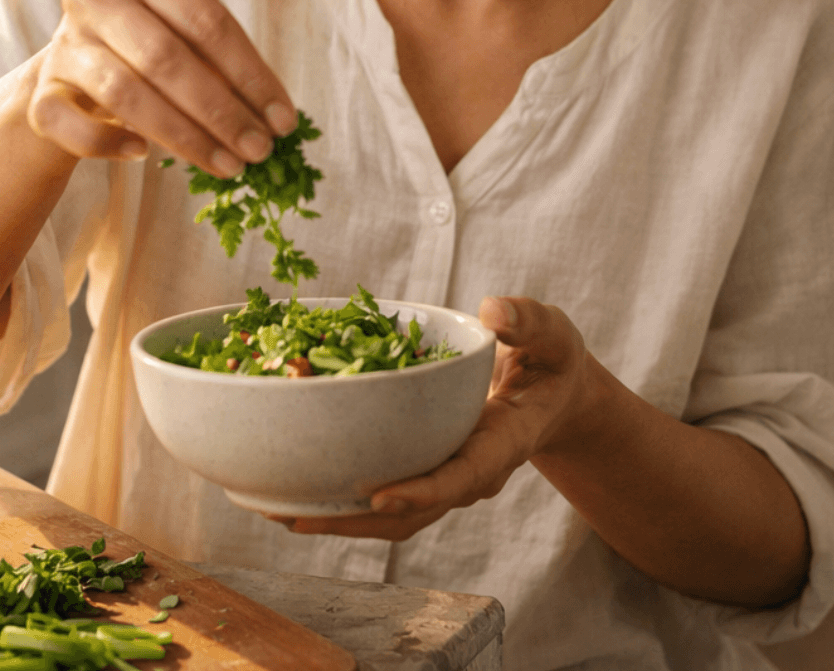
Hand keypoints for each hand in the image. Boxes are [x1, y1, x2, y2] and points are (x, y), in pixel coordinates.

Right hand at [27, 0, 296, 171]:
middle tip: (260, 150)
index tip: (283, 120)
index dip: (252, 76)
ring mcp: (62, 42)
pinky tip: (144, 155)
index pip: (209, 22)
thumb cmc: (152, 48)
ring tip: (229, 166)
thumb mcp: (189, 40)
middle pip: (168, 58)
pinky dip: (108, 143)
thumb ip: (225, 67)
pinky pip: (72, 125)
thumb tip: (274, 120)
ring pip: (126, 93)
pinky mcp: (40, 90)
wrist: (75, 70)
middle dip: (222, 112)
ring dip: (185, 137)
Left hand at [271, 295, 592, 540]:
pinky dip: (344, 498)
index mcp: (503, 444)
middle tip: (295, 516)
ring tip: (279, 511)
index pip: (462, 477)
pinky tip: (298, 489)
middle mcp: (471, 473)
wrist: (554, 395)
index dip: (421, 490)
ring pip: (393, 517)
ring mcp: (448, 477)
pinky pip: (385, 496)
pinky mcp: (428, 469)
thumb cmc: (552, 361)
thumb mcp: (551, 335)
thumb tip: (493, 312)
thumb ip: (528, 322)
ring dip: (338, 519)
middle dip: (354, 520)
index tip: (377, 496)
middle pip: (413, 513)